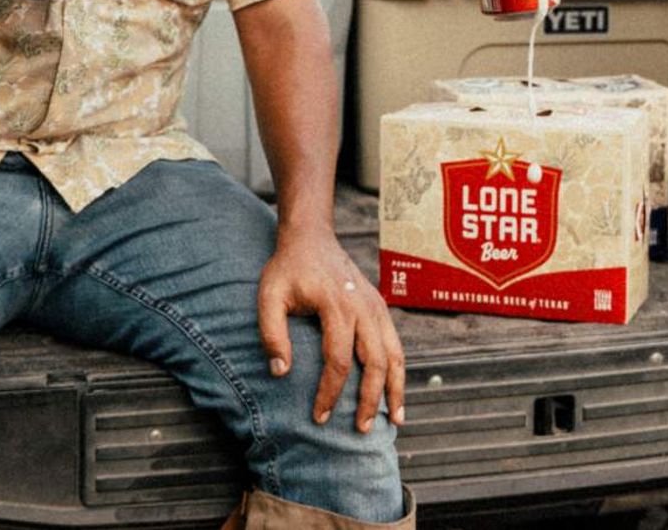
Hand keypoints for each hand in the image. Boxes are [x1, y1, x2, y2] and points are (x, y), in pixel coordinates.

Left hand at [257, 225, 405, 432]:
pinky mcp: (380, 308)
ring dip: (394, 389)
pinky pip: (395, 345)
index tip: (319, 417)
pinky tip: (394, 394)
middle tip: (360, 430)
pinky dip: (398, 372)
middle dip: (368, 400)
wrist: (311, 237)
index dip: (330, 393)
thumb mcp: (269, 296)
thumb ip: (272, 334)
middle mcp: (363, 307)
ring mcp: (376, 307)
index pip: (338, 360)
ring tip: (395, 421)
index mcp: (336, 305)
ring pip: (394, 354)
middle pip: (374, 362)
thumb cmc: (288, 269)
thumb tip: (281, 372)